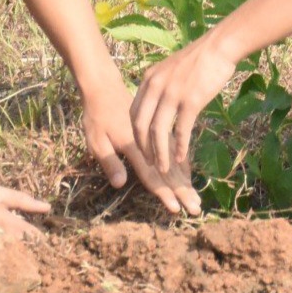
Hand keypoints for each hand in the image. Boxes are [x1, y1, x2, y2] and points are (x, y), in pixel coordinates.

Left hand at [80, 79, 200, 214]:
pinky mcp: (160, 124)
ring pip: (174, 158)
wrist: (102, 84)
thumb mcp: (96, 139)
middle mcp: (149, 139)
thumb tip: (121, 184)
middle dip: (182, 190)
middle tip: (195, 207)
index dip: (163, 192)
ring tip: (195, 195)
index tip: (176, 208)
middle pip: (168, 170)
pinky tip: (188, 171)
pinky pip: (176, 142)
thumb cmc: (96, 114)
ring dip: (185, 179)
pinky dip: (182, 159)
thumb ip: (110, 161)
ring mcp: (157, 130)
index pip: (150, 173)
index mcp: (133, 145)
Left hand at [129, 37, 238, 212]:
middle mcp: (156, 87)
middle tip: (148, 164)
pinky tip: (182, 158)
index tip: (141, 147)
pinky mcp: (191, 101)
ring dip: (160, 154)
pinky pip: (181, 130)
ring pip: (159, 132)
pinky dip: (181, 147)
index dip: (135, 134)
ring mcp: (172, 94)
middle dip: (144, 148)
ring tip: (163, 168)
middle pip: (141, 125)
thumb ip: (159, 85)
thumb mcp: (169, 68)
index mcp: (148, 80)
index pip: (134, 113)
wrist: (219, 47)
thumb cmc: (198, 58)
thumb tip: (156, 104)